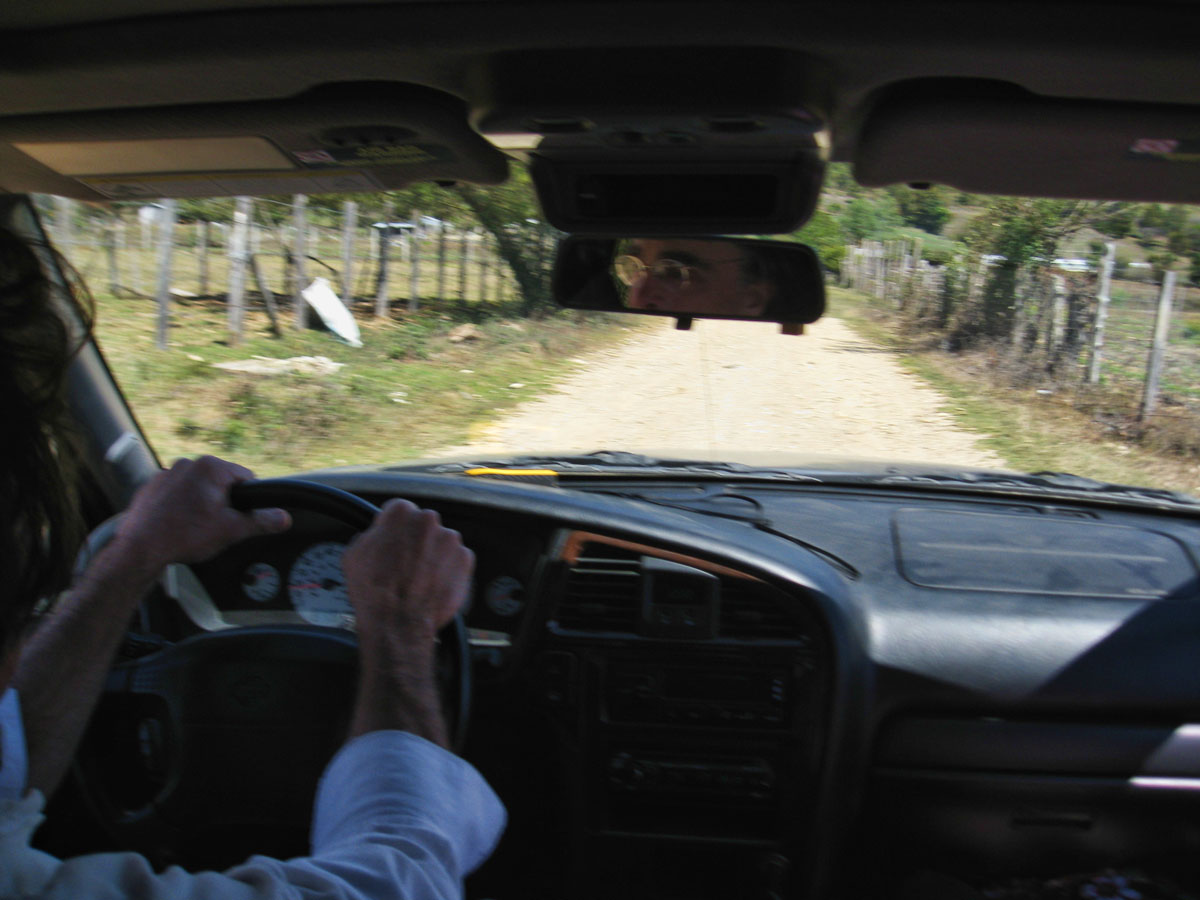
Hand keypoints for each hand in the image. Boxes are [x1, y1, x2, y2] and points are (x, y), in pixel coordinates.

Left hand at [111, 456, 290, 573]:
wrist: (140, 548)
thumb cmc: (183, 535)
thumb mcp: (232, 530)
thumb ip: (262, 521)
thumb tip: (283, 518)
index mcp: (211, 467)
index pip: (246, 478)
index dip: (249, 500)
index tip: (241, 516)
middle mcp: (188, 463)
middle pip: (221, 483)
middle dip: (223, 502)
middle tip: (217, 526)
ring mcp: (167, 473)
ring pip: (198, 488)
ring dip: (202, 503)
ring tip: (195, 527)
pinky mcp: (152, 486)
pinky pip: (177, 493)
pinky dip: (182, 506)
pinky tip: (179, 524)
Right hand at [343, 499, 474, 641]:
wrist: (398, 623)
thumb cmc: (375, 592)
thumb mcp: (354, 555)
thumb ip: (370, 536)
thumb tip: (375, 535)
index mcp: (401, 513)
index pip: (399, 511)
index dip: (393, 529)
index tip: (392, 540)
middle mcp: (428, 521)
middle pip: (422, 525)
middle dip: (415, 541)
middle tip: (404, 564)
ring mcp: (450, 540)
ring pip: (440, 542)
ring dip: (432, 554)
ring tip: (418, 577)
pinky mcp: (465, 559)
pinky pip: (456, 560)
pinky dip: (447, 569)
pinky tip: (432, 583)